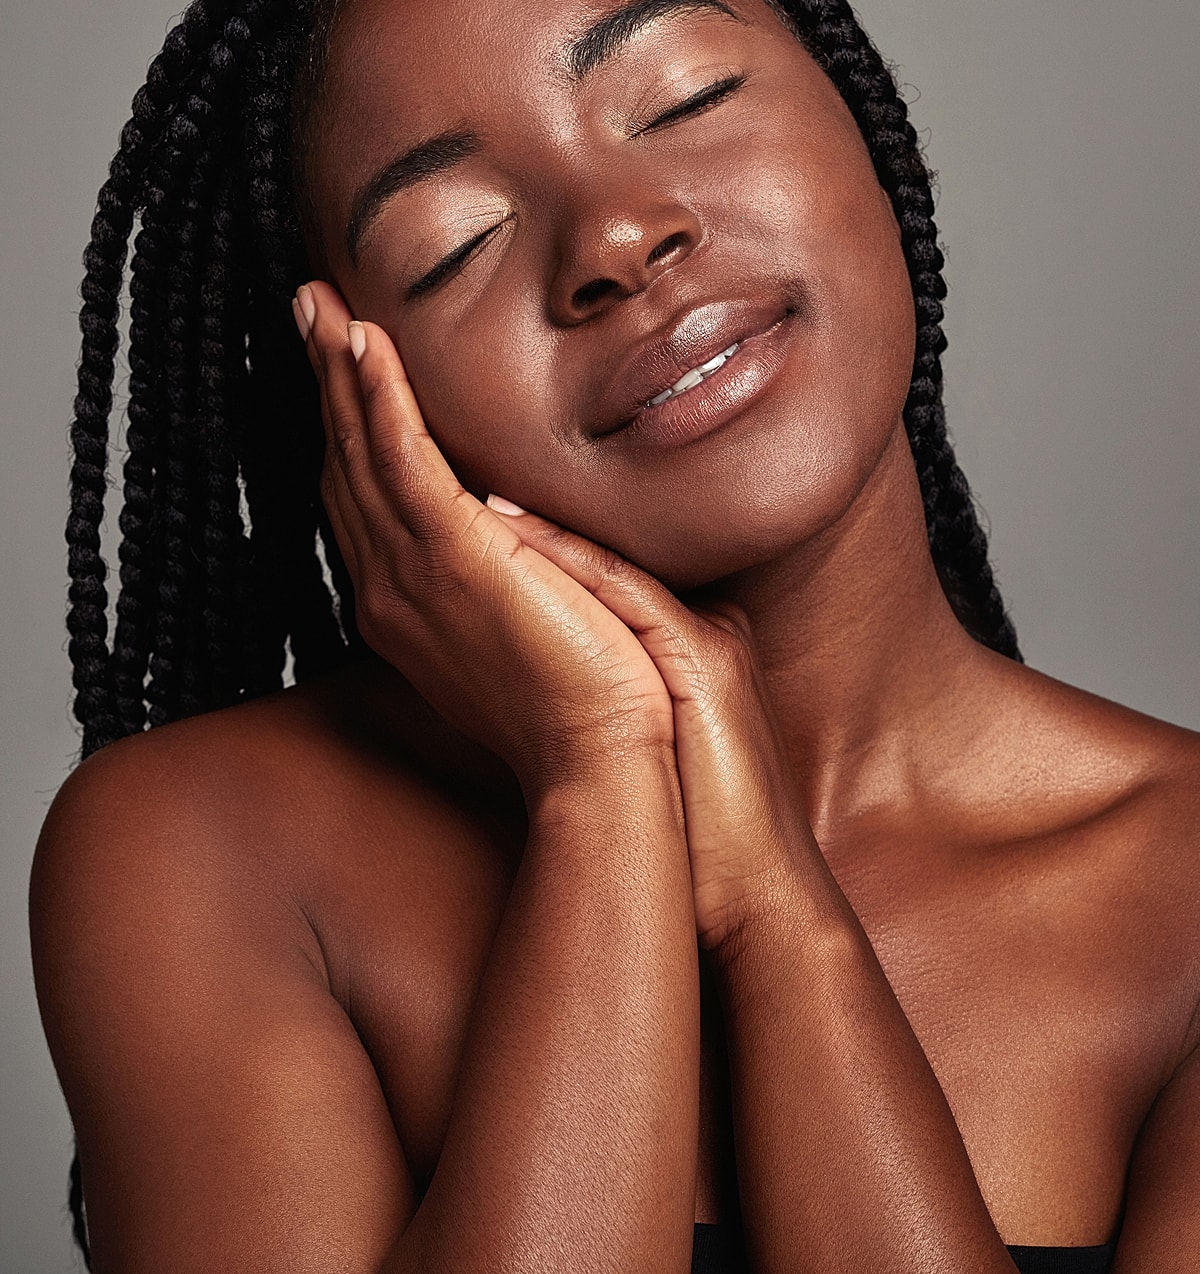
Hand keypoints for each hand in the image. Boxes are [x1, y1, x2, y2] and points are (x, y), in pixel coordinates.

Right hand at [295, 281, 675, 804]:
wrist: (602, 759)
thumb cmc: (585, 698)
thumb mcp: (535, 618)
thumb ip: (512, 567)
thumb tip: (518, 524)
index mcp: (410, 604)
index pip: (367, 498)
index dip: (348, 428)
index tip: (342, 366)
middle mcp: (392, 588)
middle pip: (345, 466)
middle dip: (325, 385)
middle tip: (309, 311)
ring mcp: (413, 575)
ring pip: (360, 453)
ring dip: (339, 373)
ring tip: (320, 305)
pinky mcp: (454, 560)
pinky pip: (400, 460)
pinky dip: (376, 397)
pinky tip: (361, 344)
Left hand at [486, 501, 812, 951]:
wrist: (758, 891)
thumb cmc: (694, 833)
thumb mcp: (646, 747)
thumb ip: (613, 700)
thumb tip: (539, 679)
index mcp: (683, 643)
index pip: (596, 570)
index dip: (533, 534)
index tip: (462, 501)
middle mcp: (695, 625)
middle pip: (596, 550)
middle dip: (521, 508)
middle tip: (452, 469)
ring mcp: (702, 638)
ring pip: (603, 555)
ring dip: (529, 516)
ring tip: (463, 478)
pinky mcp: (702, 663)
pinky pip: (625, 593)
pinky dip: (564, 557)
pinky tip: (505, 527)